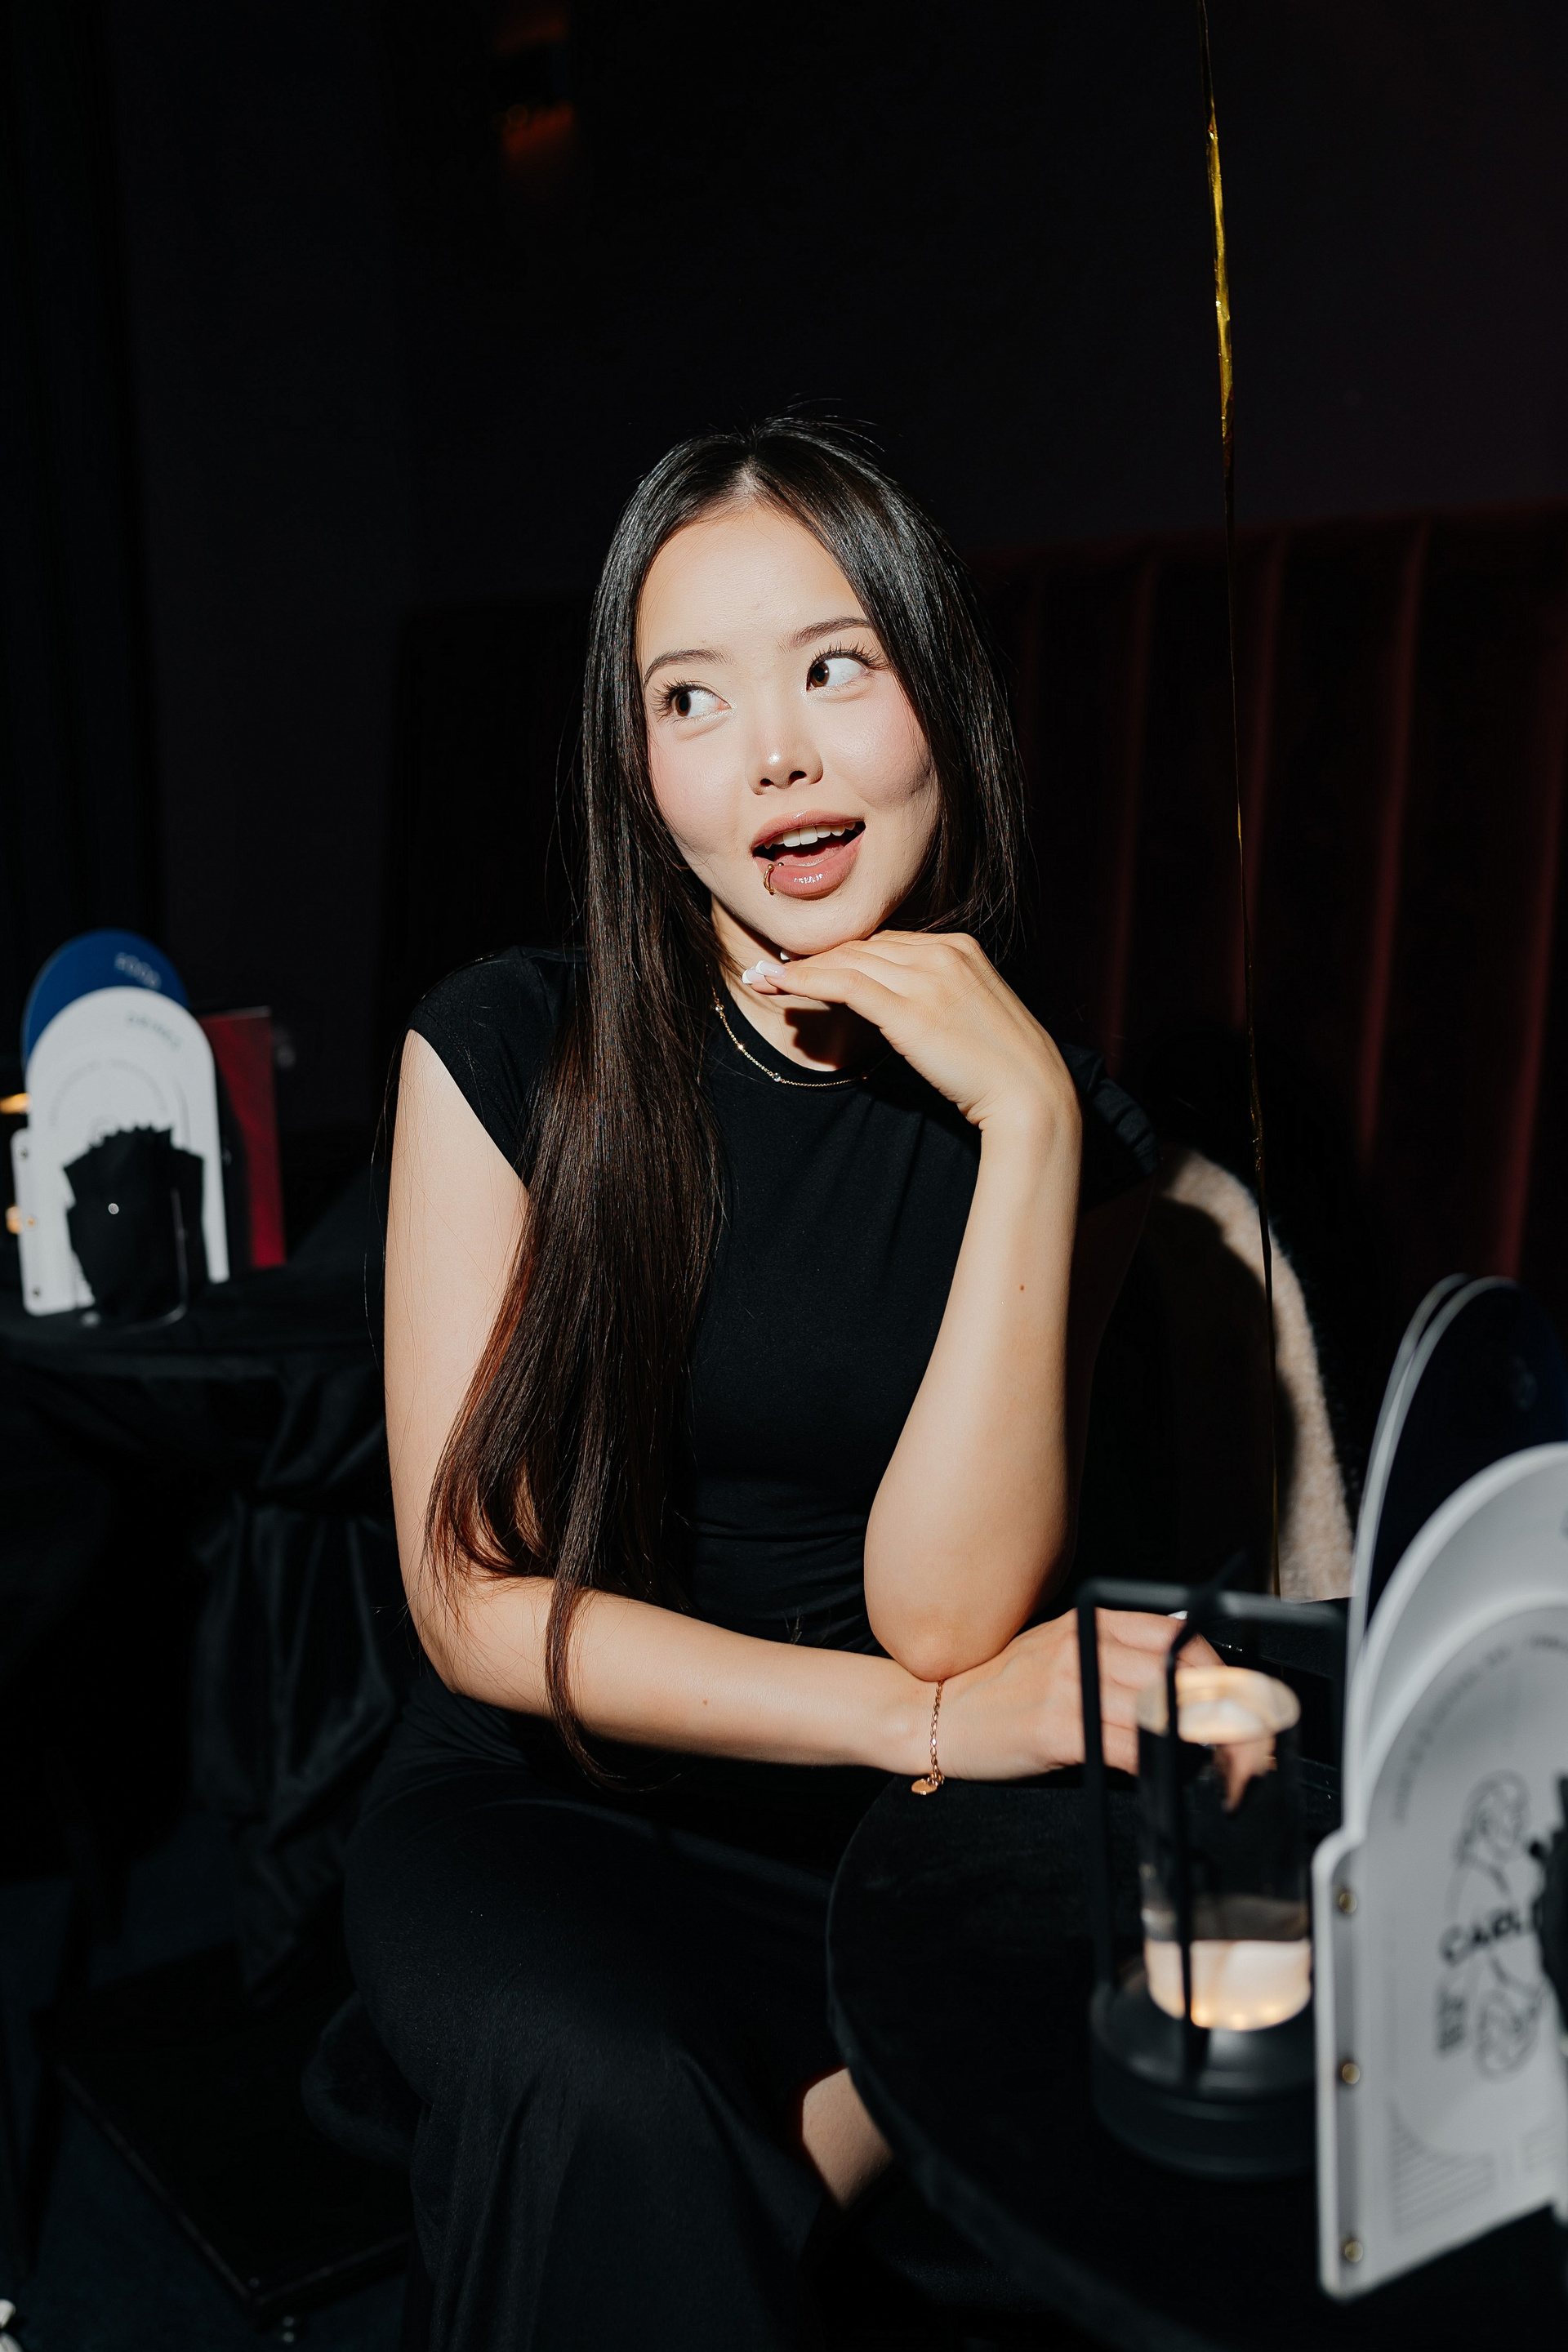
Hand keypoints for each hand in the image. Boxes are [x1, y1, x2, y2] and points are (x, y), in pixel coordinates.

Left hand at [743, 932, 1079, 1141]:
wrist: (1031, 1094)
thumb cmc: (1001, 1067)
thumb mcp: (969, 1014)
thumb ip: (934, 995)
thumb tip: (893, 1003)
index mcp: (960, 947)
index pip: (885, 943)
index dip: (842, 954)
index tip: (807, 966)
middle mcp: (943, 952)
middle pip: (863, 947)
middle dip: (813, 958)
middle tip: (770, 969)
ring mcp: (928, 977)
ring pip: (848, 960)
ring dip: (799, 968)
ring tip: (763, 977)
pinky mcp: (911, 1009)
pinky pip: (845, 983)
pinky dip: (805, 980)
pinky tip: (778, 984)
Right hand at [937, 1611, 1221, 1779]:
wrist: (933, 1712)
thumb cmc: (999, 1689)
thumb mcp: (1058, 1653)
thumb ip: (1112, 1654)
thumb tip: (1177, 1674)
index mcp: (1089, 1622)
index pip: (1176, 1635)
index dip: (1222, 1672)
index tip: (1243, 1705)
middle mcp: (1083, 1645)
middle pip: (1180, 1674)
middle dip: (1227, 1716)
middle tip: (1250, 1752)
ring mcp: (1069, 1684)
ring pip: (1161, 1710)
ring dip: (1204, 1748)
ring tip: (1225, 1773)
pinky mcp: (1055, 1726)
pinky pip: (1128, 1745)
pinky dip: (1158, 1763)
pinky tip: (1168, 1776)